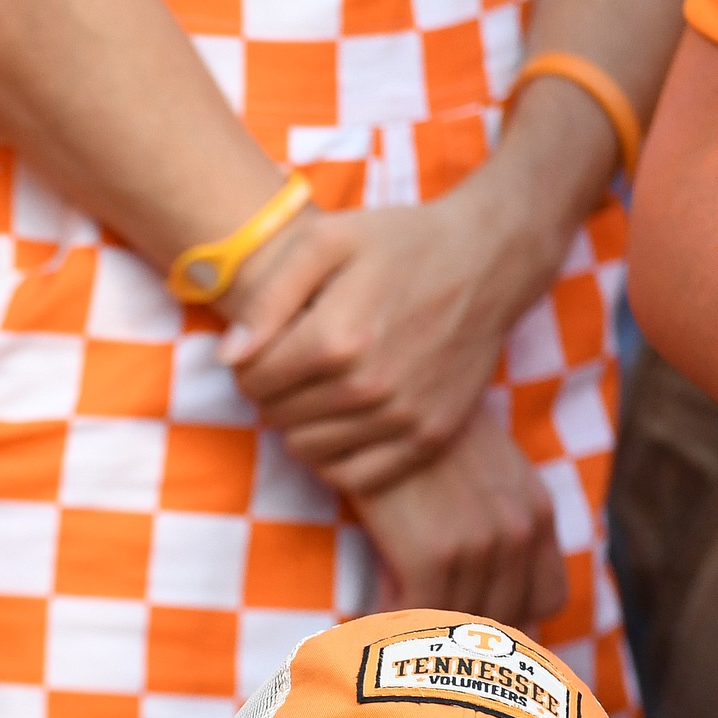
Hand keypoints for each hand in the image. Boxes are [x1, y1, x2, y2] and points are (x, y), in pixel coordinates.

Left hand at [219, 187, 571, 495]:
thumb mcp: (326, 241)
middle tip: (293, 363)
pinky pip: (352, 477)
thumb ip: (268, 298)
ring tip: (317, 387)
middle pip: (275, 415)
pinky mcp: (428, 437)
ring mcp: (402, 418)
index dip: (248, 362)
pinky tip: (340, 421)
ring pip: (306, 449)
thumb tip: (228, 357)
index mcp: (337, 338)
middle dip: (271, 390)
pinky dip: (334, 455)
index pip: (252, 380)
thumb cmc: (400, 243)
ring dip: (299, 423)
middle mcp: (369, 386)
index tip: (269, 343)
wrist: (489, 261)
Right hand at [349, 405, 568, 625]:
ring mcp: (480, 545)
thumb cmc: (420, 428)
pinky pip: (417, 616)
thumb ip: (495, 512)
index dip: (511, 619)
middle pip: (506, 622)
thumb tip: (474, 564)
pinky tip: (368, 614)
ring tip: (391, 631)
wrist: (384, 392)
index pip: (547, 599)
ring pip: (459, 626)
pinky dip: (391, 622)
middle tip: (423, 639)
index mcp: (538, 512)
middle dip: (465, 638)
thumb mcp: (482, 465)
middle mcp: (519, 532)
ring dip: (423, 634)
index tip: (469, 622)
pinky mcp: (433, 554)